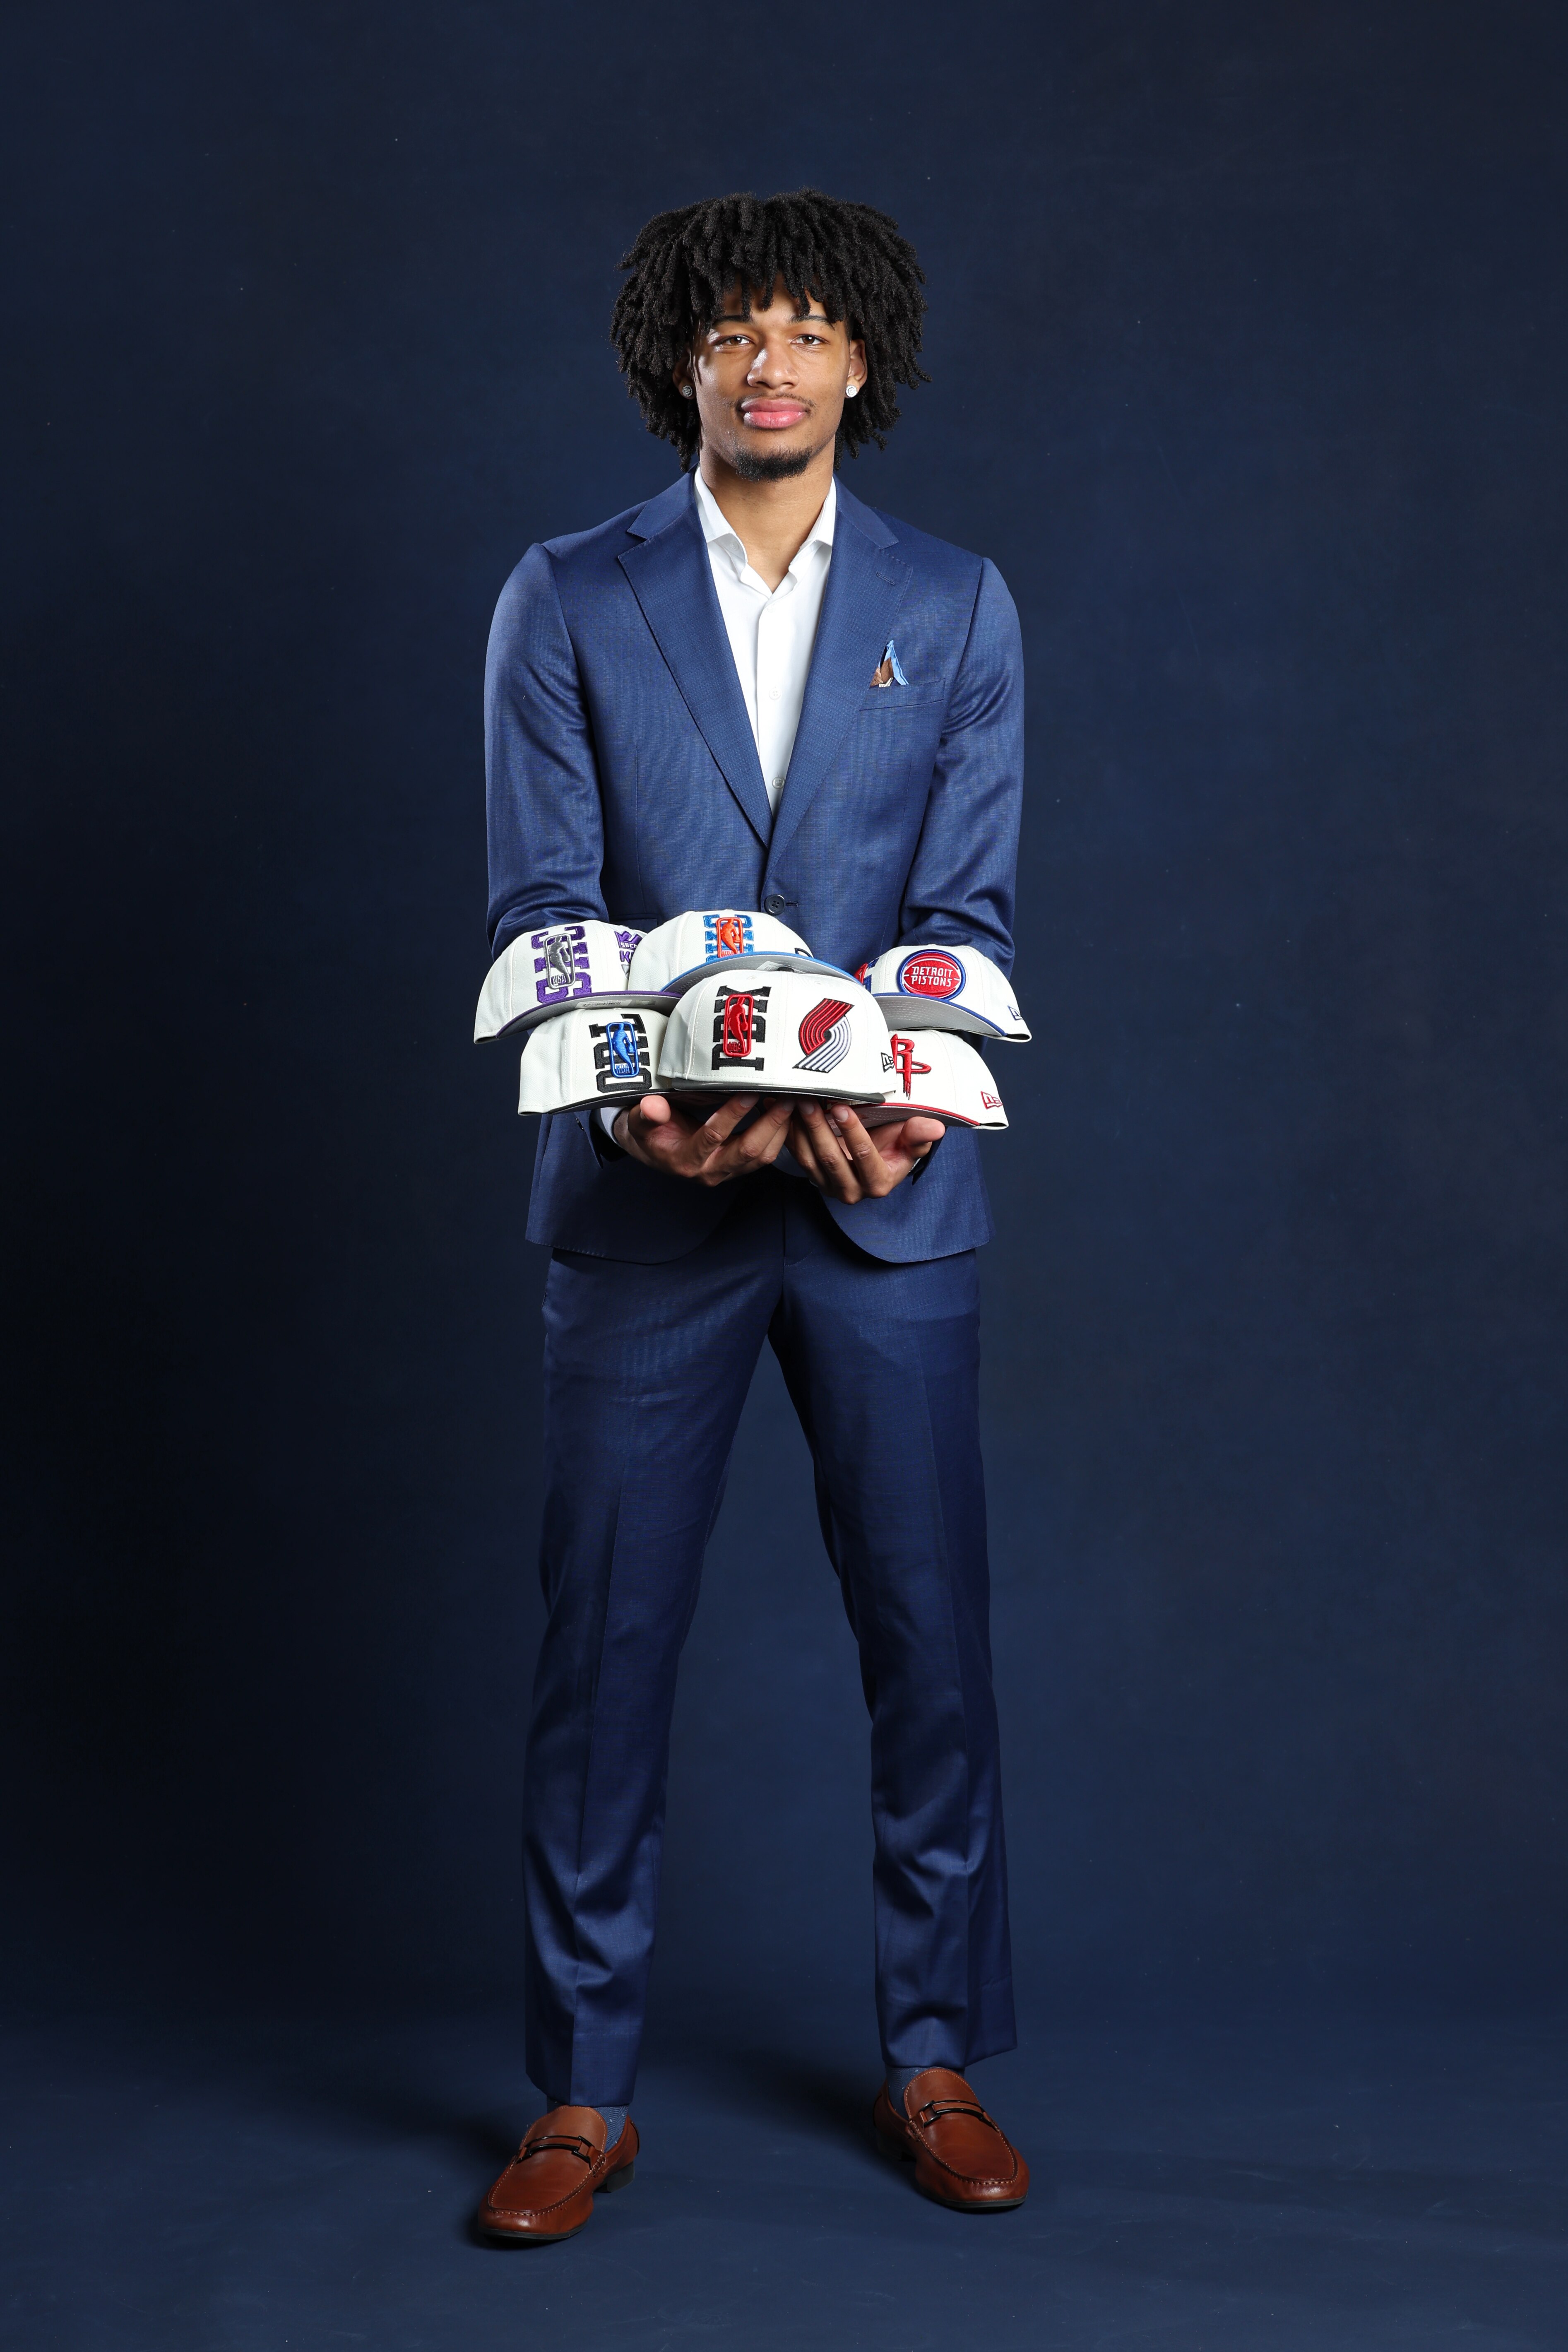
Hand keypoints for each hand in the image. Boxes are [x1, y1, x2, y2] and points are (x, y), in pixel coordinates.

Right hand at [611, 1092, 794, 1185]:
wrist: (652, 1151)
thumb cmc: (648, 1133)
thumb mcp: (638, 1122)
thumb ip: (646, 1114)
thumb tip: (653, 1107)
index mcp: (686, 1160)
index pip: (714, 1136)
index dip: (733, 1114)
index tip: (750, 1091)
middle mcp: (710, 1171)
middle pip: (749, 1151)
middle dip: (771, 1123)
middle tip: (787, 1097)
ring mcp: (727, 1172)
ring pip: (762, 1156)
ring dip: (780, 1130)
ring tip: (790, 1101)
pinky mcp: (738, 1168)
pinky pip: (765, 1156)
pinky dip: (778, 1135)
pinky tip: (782, 1113)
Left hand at [786, 1101, 944, 1202]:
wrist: (877, 1159)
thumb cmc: (894, 1147)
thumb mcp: (911, 1142)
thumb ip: (919, 1134)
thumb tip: (935, 1128)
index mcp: (879, 1183)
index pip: (863, 1156)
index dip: (852, 1132)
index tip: (842, 1107)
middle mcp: (852, 1190)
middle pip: (830, 1158)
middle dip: (817, 1127)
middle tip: (809, 1100)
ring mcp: (829, 1186)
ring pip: (809, 1158)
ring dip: (800, 1129)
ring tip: (795, 1102)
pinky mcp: (813, 1176)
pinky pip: (797, 1156)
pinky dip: (790, 1134)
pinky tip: (786, 1113)